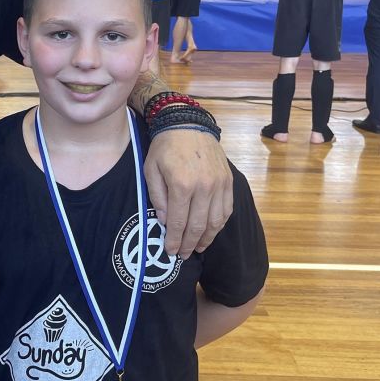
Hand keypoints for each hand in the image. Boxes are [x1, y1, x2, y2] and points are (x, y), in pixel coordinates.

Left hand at [143, 129, 233, 257]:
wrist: (188, 124)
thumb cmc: (165, 147)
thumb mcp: (151, 169)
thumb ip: (157, 197)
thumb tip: (163, 221)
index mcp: (181, 184)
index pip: (179, 222)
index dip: (174, 240)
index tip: (170, 251)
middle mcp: (204, 187)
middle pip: (198, 225)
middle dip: (189, 244)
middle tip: (182, 255)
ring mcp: (219, 184)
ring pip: (215, 221)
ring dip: (206, 238)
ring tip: (197, 248)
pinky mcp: (228, 181)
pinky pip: (227, 209)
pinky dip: (219, 224)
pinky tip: (210, 231)